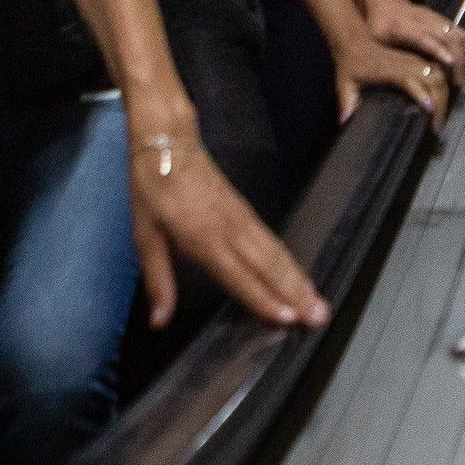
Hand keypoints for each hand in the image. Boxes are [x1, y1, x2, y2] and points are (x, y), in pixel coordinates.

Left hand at [126, 129, 327, 330]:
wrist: (170, 143)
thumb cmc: (154, 190)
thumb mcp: (145, 236)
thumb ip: (158, 281)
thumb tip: (159, 320)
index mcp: (204, 238)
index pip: (239, 275)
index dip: (263, 298)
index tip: (287, 318)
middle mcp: (230, 230)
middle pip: (269, 266)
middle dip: (295, 293)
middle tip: (319, 316)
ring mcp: (242, 219)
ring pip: (276, 253)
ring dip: (299, 279)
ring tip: (319, 302)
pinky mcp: (247, 211)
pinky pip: (273, 241)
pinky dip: (290, 260)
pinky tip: (300, 275)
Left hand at [333, 32, 451, 130]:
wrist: (355, 38)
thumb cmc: (351, 62)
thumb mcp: (345, 82)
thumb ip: (347, 102)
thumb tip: (344, 121)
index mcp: (390, 68)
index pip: (413, 81)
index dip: (423, 96)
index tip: (430, 114)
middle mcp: (407, 63)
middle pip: (434, 79)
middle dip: (441, 102)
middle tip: (438, 126)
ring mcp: (414, 60)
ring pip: (440, 74)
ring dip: (446, 94)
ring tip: (442, 116)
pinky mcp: (418, 60)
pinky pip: (439, 68)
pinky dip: (446, 83)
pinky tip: (443, 101)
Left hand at [365, 0, 464, 76]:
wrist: (386, 1)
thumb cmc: (379, 27)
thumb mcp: (378, 42)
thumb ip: (391, 57)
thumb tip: (407, 79)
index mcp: (401, 26)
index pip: (423, 36)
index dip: (437, 49)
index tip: (450, 62)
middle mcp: (422, 19)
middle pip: (448, 35)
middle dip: (458, 58)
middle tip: (457, 82)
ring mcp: (435, 18)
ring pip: (458, 34)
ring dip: (464, 56)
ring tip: (460, 76)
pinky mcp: (442, 20)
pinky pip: (459, 33)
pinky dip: (463, 50)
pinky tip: (460, 64)